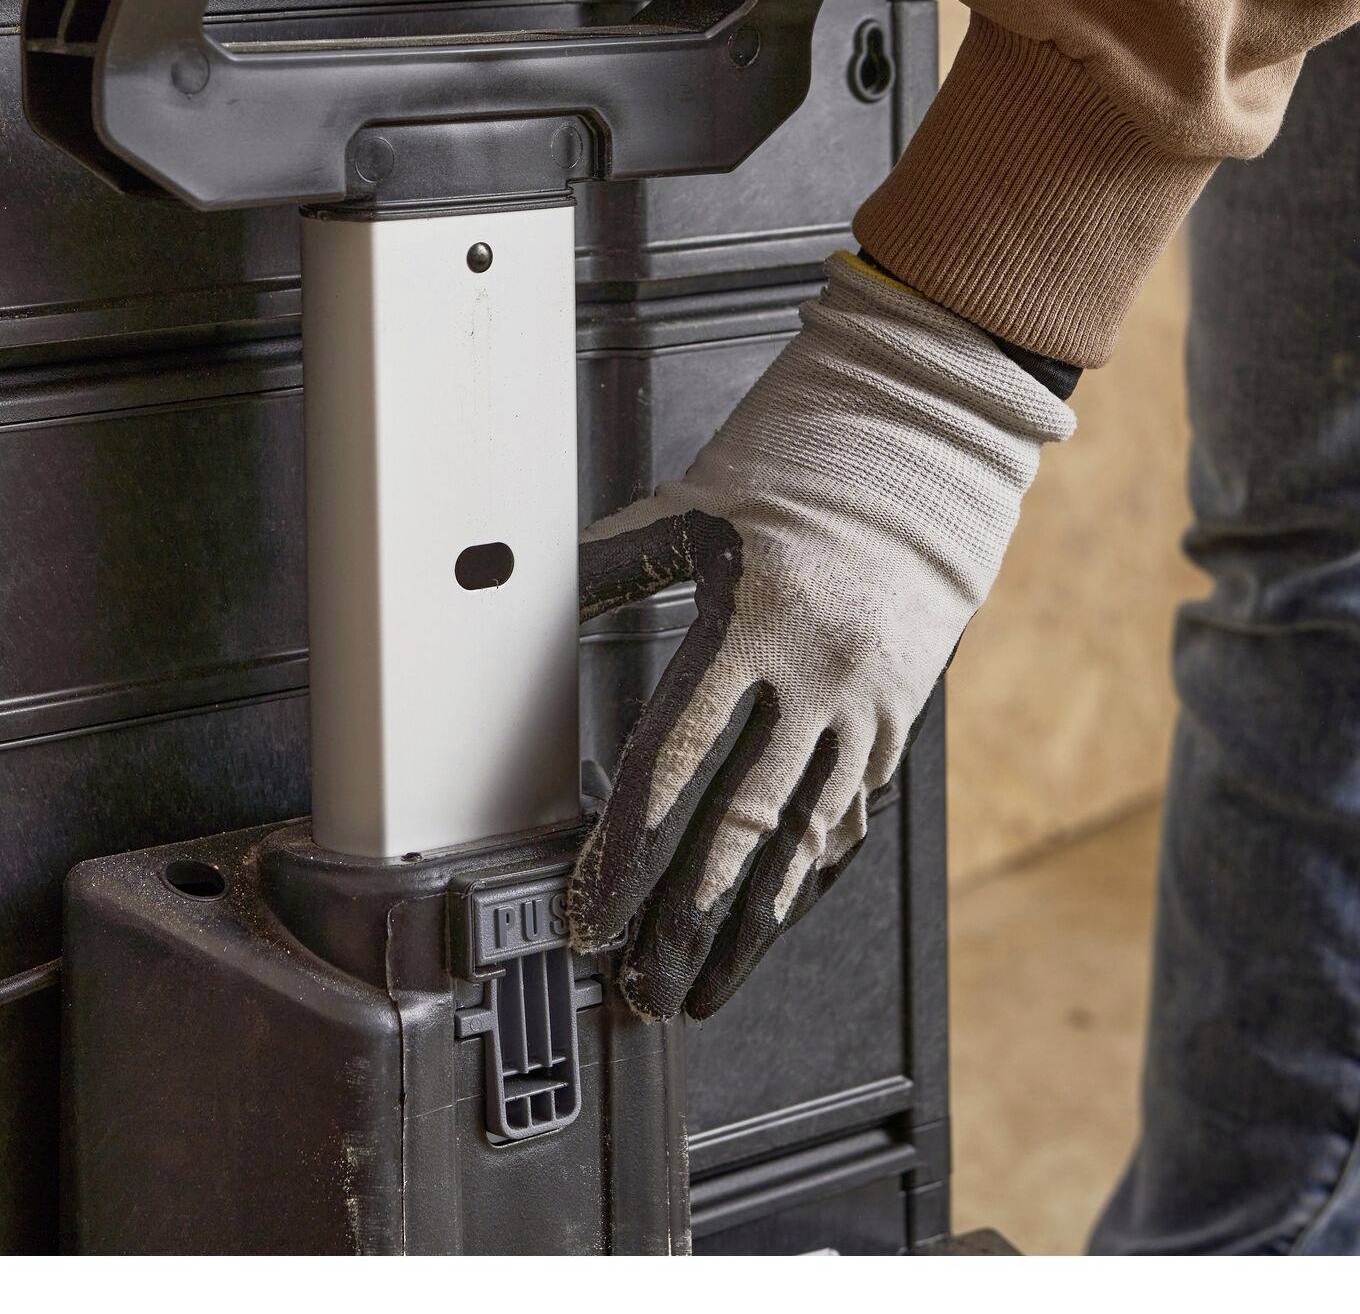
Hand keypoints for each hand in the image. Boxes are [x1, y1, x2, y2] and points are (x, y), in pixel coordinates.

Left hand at [570, 255, 1073, 1019]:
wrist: (922, 448)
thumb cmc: (789, 470)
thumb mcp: (690, 509)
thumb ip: (610, 566)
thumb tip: (520, 593)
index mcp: (751, 623)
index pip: (673, 764)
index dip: (626, 854)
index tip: (588, 917)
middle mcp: (814, 678)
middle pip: (737, 827)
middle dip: (680, 922)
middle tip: (635, 991)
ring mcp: (866, 707)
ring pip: (800, 846)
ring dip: (744, 930)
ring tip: (694, 994)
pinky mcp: (896, 722)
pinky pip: (846, 822)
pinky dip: (801, 885)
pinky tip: (766, 929)